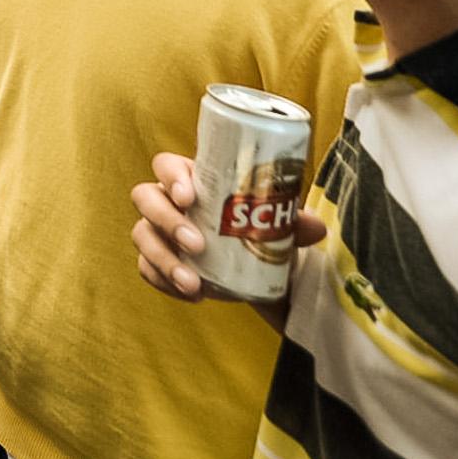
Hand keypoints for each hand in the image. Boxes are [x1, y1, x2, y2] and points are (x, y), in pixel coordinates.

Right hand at [132, 150, 324, 300]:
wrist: (251, 268)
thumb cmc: (255, 230)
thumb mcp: (275, 224)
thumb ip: (291, 222)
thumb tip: (316, 228)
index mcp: (191, 179)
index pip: (165, 165)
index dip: (171, 176)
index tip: (189, 196)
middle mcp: (166, 201)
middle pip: (145, 197)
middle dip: (167, 220)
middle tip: (197, 245)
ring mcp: (157, 232)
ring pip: (141, 235)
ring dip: (165, 259)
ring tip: (193, 282)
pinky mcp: (155, 262)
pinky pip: (146, 268)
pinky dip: (164, 281)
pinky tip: (192, 293)